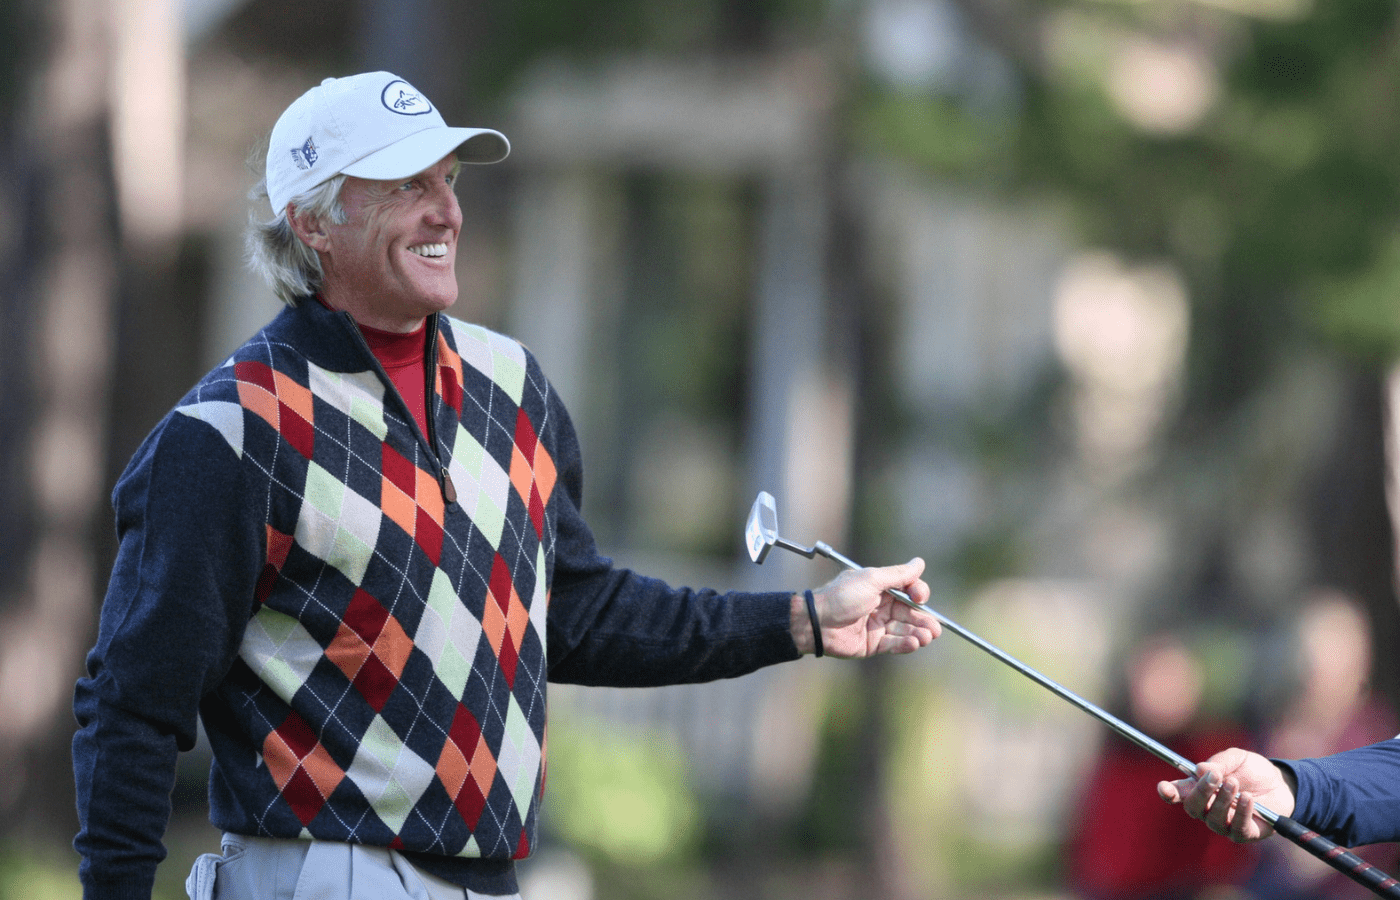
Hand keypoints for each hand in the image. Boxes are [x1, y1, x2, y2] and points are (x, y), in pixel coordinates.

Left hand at [795, 559, 939, 657]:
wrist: (816, 622)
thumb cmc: (841, 596)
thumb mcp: (871, 580)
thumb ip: (898, 575)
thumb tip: (920, 563)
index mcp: (880, 588)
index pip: (908, 591)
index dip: (918, 594)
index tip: (920, 598)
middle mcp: (880, 606)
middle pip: (910, 613)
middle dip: (924, 620)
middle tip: (936, 629)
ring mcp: (877, 626)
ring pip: (905, 630)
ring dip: (918, 633)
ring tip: (927, 636)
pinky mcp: (872, 644)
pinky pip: (894, 644)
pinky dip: (906, 644)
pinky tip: (914, 643)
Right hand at [1156, 747, 1296, 842]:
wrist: (1282, 784)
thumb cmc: (1252, 770)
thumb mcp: (1236, 758)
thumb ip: (1219, 763)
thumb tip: (1200, 770)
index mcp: (1199, 788)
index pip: (1177, 794)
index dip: (1168, 793)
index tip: (1164, 787)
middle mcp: (1207, 809)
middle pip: (1193, 807)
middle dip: (1201, 791)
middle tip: (1215, 776)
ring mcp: (1225, 824)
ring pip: (1214, 819)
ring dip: (1222, 800)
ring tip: (1235, 784)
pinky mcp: (1244, 834)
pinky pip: (1237, 829)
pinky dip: (1241, 813)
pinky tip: (1247, 798)